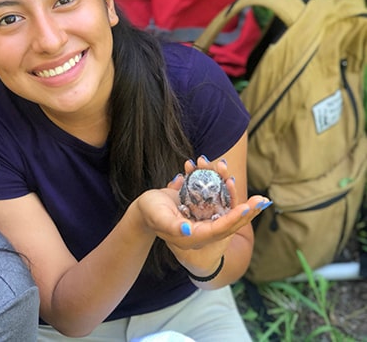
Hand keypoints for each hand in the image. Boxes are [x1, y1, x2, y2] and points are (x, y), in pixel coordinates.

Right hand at [157, 156, 269, 275]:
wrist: (144, 208)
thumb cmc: (149, 213)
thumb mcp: (159, 218)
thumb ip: (174, 226)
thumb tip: (190, 231)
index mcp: (195, 236)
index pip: (219, 229)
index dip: (234, 219)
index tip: (248, 207)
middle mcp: (203, 229)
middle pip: (229, 221)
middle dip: (246, 210)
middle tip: (263, 200)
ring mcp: (204, 218)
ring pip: (225, 207)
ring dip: (234, 192)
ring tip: (245, 179)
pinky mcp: (202, 207)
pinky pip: (217, 197)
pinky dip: (221, 185)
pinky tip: (223, 170)